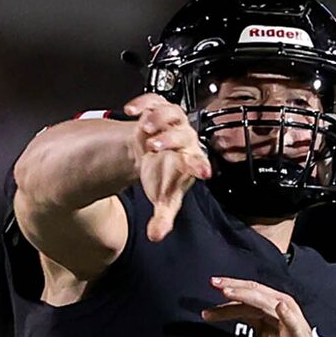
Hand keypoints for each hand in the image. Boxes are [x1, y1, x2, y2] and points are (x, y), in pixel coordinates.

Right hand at [124, 93, 211, 241]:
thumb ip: (162, 218)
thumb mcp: (164, 198)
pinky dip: (144, 102)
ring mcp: (171, 122)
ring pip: (172, 112)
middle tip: (154, 145)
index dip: (199, 166)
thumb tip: (156, 235)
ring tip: (145, 126)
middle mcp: (184, 138)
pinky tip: (132, 110)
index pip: (198, 162)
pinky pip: (154, 100)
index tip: (203, 173)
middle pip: (183, 134)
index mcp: (190, 160)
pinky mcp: (157, 110)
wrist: (152, 153)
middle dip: (170, 138)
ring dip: (159, 117)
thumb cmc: (163, 175)